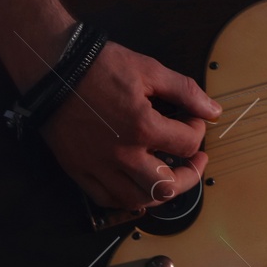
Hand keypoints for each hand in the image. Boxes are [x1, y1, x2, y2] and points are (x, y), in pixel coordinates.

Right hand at [37, 41, 221, 215]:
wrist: (53, 67)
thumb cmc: (99, 66)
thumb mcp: (149, 70)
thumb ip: (185, 91)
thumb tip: (213, 110)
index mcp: (142, 127)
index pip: (186, 144)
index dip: (198, 131)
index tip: (192, 121)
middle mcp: (122, 154)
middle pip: (168, 186)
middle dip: (190, 176)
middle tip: (194, 161)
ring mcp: (98, 166)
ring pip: (138, 199)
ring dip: (160, 192)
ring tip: (169, 176)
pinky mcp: (79, 170)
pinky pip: (106, 199)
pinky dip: (126, 198)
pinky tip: (136, 185)